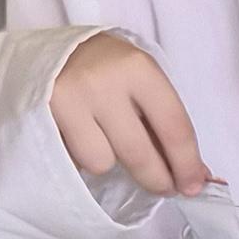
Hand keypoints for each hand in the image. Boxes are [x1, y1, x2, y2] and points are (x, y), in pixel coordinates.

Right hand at [49, 30, 204, 196]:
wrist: (52, 51)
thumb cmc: (108, 67)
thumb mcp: (142, 80)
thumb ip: (165, 123)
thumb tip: (197, 175)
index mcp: (138, 68)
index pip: (173, 126)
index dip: (186, 163)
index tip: (194, 186)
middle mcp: (103, 84)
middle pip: (139, 153)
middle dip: (158, 179)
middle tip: (166, 188)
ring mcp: (69, 101)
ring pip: (102, 162)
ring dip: (110, 160)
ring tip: (106, 138)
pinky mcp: (41, 118)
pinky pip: (73, 160)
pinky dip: (83, 157)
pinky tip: (82, 137)